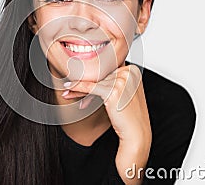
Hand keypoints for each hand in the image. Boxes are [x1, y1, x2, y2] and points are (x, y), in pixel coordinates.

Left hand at [62, 65, 151, 183]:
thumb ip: (110, 82)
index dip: (93, 79)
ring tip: (68, 93)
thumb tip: (90, 76)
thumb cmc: (129, 116)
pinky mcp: (113, 91)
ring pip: (94, 82)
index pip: (107, 71)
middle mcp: (129, 73)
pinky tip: (68, 88)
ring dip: (80, 90)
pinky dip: (78, 87)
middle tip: (69, 89)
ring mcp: (122, 81)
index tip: (80, 82)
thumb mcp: (121, 93)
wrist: (136, 133)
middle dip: (85, 85)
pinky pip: (91, 87)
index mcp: (133, 70)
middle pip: (100, 77)